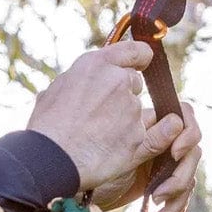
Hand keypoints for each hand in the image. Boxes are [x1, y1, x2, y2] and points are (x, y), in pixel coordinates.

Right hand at [26, 40, 166, 189]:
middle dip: (122, 94)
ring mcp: (132, 111)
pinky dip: (165, 133)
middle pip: (134, 83)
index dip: (138, 57)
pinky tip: (166, 130)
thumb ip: (80, 79)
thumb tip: (86, 79)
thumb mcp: (55, 88)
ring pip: (138, 111)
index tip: (139, 63)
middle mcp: (119, 82)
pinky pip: (160, 134)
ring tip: (100, 136)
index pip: (135, 50)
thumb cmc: (46, 126)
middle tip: (101, 112)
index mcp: (97, 65)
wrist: (50, 160)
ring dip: (126, 120)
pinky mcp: (139, 139)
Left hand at [89, 102, 202, 211]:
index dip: (188, 133)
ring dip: (175, 199)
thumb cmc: (89, 167)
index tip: (174, 153)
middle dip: (180, 176)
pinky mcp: (162, 185)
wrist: (77, 194)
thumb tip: (177, 122)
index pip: (185, 116)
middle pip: (192, 152)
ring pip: (188, 177)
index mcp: (152, 124)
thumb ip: (150, 141)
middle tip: (158, 195)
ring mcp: (163, 163)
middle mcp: (161, 141)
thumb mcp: (121, 155)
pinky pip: (179, 197)